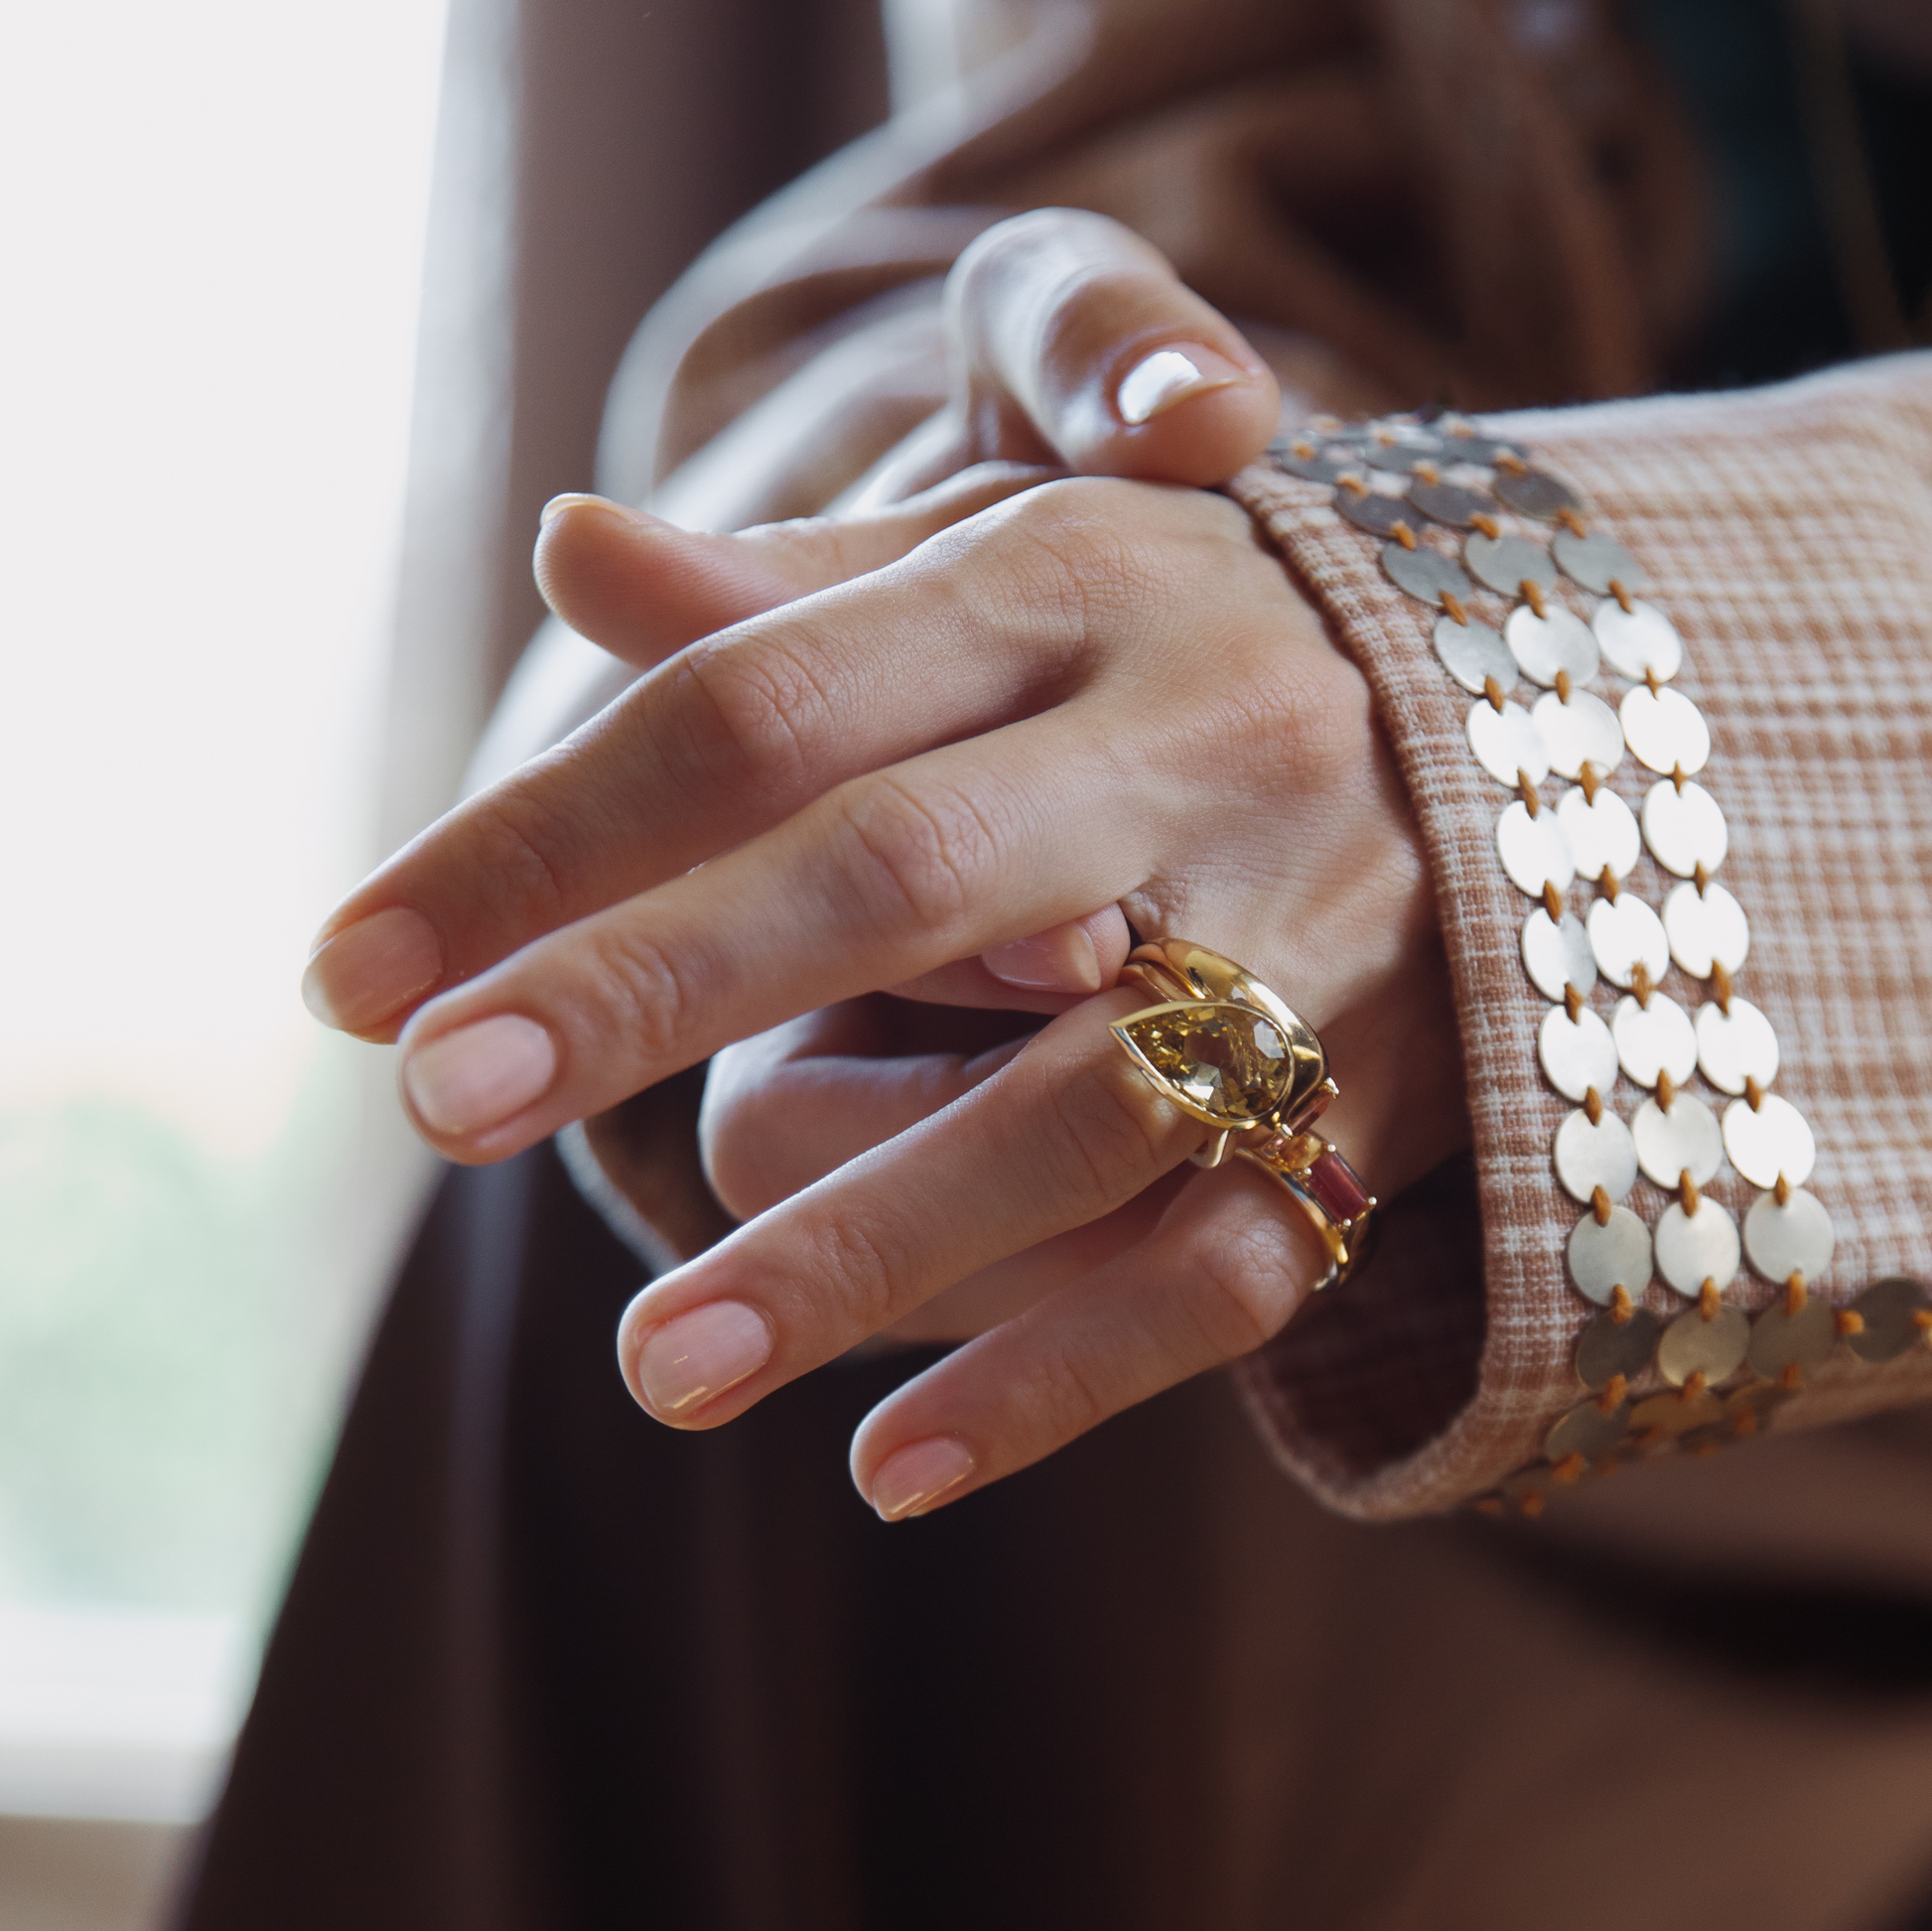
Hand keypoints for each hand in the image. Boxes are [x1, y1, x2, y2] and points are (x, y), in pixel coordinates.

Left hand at [303, 468, 1463, 1515]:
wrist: (1544, 715)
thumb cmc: (1194, 637)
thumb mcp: (1015, 571)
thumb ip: (796, 595)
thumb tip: (568, 548)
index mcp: (1066, 592)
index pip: (759, 704)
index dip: (547, 832)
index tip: (354, 966)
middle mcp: (1187, 750)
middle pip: (889, 871)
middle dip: (649, 987)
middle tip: (429, 1106)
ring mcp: (1301, 941)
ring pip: (1066, 1108)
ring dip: (856, 1248)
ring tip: (653, 1365)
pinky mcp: (1378, 1111)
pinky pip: (1224, 1264)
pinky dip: (1060, 1381)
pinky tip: (888, 1477)